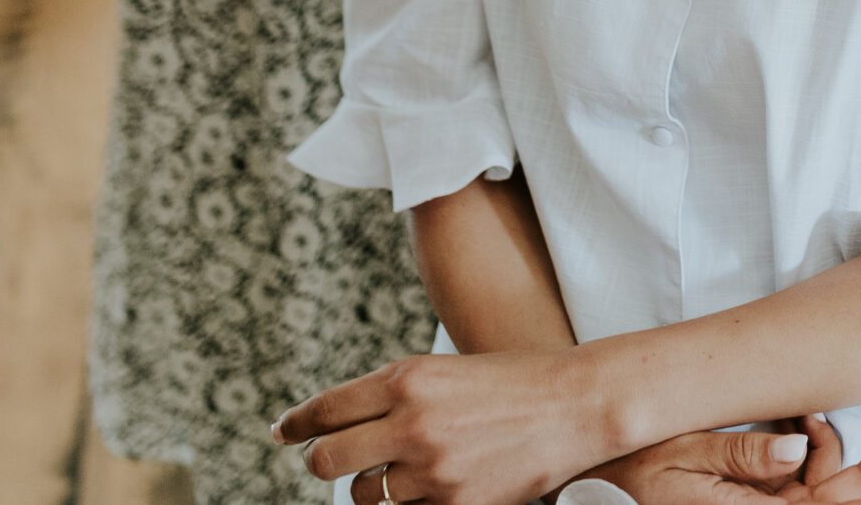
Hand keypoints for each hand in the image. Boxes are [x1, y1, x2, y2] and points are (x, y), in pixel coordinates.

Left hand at [273, 350, 602, 504]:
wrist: (577, 405)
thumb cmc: (515, 381)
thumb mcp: (447, 370)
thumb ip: (398, 393)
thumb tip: (345, 423)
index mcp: (408, 377)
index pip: (327, 409)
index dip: (297, 424)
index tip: (283, 432)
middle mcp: (412, 421)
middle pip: (328, 460)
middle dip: (321, 462)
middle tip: (327, 460)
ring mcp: (432, 468)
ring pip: (367, 494)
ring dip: (372, 487)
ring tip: (397, 473)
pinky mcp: (455, 503)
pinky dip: (414, 501)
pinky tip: (433, 485)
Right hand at [577, 416, 860, 503]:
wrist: (596, 488)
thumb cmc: (633, 463)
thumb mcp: (683, 450)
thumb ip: (742, 454)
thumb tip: (798, 450)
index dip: (858, 492)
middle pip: (821, 504)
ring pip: (808, 497)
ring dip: (833, 467)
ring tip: (843, 426)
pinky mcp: (739, 502)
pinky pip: (785, 491)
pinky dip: (807, 466)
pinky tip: (810, 434)